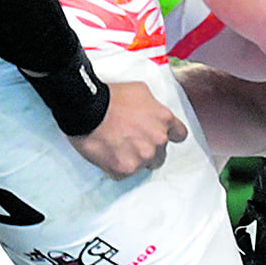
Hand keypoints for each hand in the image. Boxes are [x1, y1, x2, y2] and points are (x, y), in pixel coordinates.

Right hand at [68, 81, 187, 177]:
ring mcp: (142, 157)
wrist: (86, 109)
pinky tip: (108, 154)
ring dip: (133, 159)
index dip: (169, 135)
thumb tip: (152, 113)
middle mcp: (158, 140)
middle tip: (130, 141)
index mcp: (164, 120)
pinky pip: (124, 173)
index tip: (158, 136)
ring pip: (143, 165)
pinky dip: (117, 166)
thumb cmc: (110, 97)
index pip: (179, 135)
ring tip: (117, 146)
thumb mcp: (140, 91)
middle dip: (148, 149)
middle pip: (161, 154)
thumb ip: (153, 106)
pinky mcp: (125, 169)